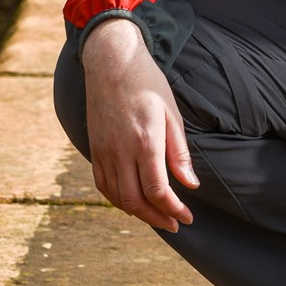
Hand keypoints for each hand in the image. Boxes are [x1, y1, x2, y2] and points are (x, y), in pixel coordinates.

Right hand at [81, 18, 199, 232]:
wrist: (111, 62)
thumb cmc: (147, 84)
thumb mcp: (172, 113)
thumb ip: (179, 152)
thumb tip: (190, 185)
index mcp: (145, 141)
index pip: (157, 190)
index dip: (173, 210)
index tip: (187, 217)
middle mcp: (121, 151)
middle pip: (135, 201)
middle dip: (157, 218)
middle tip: (174, 223)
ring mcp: (104, 151)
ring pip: (117, 197)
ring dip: (138, 213)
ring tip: (157, 216)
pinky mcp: (94, 149)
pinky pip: (103, 185)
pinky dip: (118, 200)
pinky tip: (132, 201)